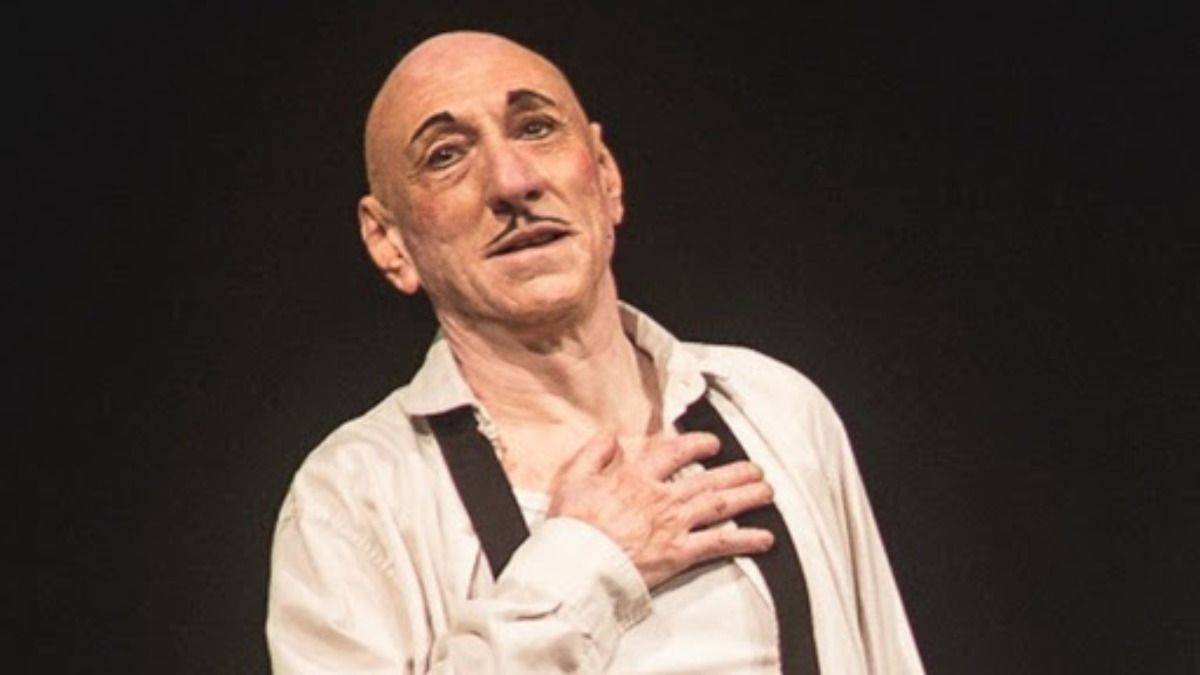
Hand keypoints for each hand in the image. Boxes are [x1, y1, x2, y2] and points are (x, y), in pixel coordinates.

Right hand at [546, 431, 774, 588]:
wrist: (578, 563)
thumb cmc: (573, 527)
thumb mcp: (573, 479)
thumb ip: (593, 453)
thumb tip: (609, 436)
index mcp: (637, 478)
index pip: (674, 453)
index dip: (697, 444)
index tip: (711, 443)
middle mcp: (661, 498)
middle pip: (708, 479)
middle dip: (735, 472)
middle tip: (754, 469)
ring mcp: (674, 525)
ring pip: (720, 505)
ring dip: (747, 497)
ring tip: (766, 492)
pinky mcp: (680, 553)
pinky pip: (720, 543)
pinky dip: (746, 540)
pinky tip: (764, 539)